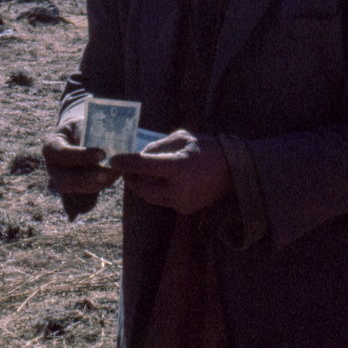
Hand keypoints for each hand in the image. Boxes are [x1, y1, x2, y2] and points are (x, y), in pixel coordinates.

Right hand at [41, 117, 120, 218]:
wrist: (80, 136)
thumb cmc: (83, 126)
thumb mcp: (83, 123)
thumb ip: (86, 132)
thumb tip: (96, 145)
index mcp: (51, 145)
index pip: (62, 153)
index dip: (81, 155)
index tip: (102, 153)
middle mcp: (52, 166)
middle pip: (64, 180)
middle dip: (86, 179)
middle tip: (107, 174)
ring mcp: (60, 180)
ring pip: (75, 190)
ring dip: (95, 185)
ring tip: (114, 175)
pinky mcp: (72, 190)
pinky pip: (82, 197)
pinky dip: (98, 190)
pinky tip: (113, 178)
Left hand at [107, 130, 230, 214]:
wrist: (234, 171)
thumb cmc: (208, 148)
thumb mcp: (183, 138)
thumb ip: (158, 145)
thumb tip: (139, 153)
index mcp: (178, 167)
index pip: (143, 166)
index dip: (125, 163)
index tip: (113, 160)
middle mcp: (179, 189)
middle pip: (141, 188)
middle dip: (130, 179)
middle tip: (125, 169)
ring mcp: (182, 202)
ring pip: (150, 197)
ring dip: (141, 186)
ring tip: (138, 174)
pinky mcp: (185, 209)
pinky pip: (162, 200)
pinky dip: (156, 191)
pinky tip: (158, 181)